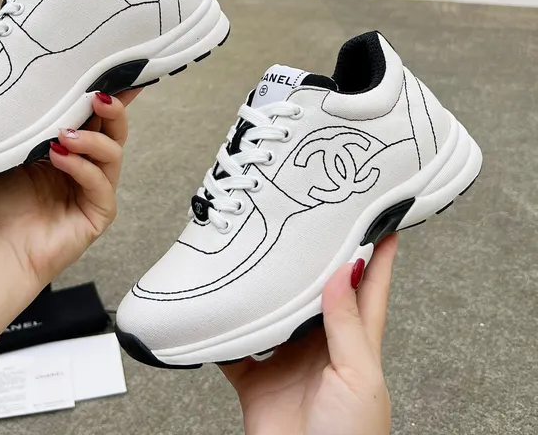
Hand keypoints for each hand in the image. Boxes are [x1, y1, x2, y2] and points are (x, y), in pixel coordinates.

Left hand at [0, 90, 138, 289]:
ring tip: (62, 134)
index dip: (110, 99)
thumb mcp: (16, 154)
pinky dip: (81, 167)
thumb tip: (40, 94)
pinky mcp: (100, 212)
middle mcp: (89, 168)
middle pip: (116, 132)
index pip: (97, 120)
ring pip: (113, 154)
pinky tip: (59, 158)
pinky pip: (100, 183)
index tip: (116, 74)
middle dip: (112, 110)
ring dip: (91, 139)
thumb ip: (33, 129)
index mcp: (74, 151)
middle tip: (97, 96)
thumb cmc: (5, 203)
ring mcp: (97, 190)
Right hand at [220, 234, 397, 434]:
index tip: (378, 213)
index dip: (376, 252)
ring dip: (266, 290)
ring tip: (256, 255)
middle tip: (304, 222)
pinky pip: (234, 347)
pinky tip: (215, 308)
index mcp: (356, 344)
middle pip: (317, 292)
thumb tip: (344, 271)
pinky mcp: (256, 379)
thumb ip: (346, 325)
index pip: (369, 287)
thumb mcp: (358, 377)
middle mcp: (321, 346)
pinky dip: (222, 330)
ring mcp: (287, 361)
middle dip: (313, 259)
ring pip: (274, 312)